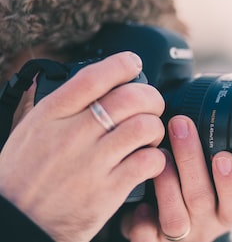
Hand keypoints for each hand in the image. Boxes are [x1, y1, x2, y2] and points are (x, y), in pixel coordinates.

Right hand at [0, 52, 166, 241]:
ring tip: (149, 137)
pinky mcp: (108, 190)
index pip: (94, 77)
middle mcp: (73, 135)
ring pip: (145, 126)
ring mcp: (92, 163)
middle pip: (130, 98)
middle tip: (151, 106)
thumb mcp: (29, 131)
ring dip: (156, 128)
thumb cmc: (23, 177)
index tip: (133, 63)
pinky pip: (149, 161)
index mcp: (52, 115)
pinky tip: (149, 161)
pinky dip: (158, 158)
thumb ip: (54, 104)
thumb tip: (72, 79)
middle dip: (151, 97)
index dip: (122, 64)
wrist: (18, 223)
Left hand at [122, 115, 231, 241]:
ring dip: (168, 184)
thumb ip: (208, 154)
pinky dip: (141, 220)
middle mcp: (204, 224)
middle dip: (191, 160)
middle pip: (202, 199)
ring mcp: (178, 236)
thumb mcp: (208, 177)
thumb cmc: (188, 191)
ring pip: (176, 219)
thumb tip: (200, 104)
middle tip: (181, 126)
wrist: (166, 230)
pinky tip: (138, 203)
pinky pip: (145, 237)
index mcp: (223, 210)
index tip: (223, 155)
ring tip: (159, 156)